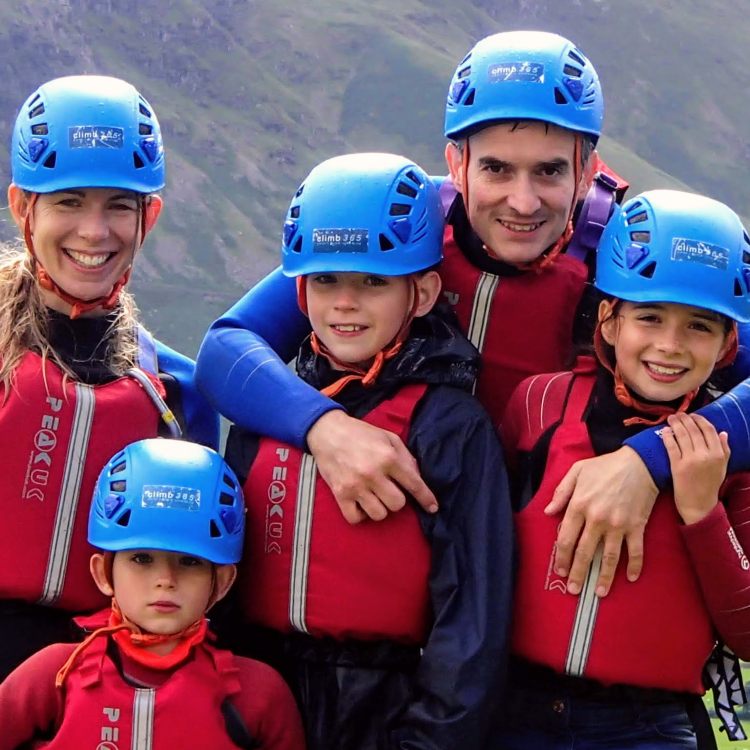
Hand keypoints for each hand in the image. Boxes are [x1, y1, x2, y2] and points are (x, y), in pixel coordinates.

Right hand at [306, 410, 437, 523]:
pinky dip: (361, 515)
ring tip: (375, 497)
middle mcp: (373, 473)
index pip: (414, 484)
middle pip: (397, 504)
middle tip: (390, 490)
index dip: (426, 498)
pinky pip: (356, 518)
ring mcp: (356, 486)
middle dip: (398, 500)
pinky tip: (362, 504)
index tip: (432, 508)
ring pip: (379, 514)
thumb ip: (405, 456)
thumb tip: (416, 477)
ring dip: (381, 508)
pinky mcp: (340, 494)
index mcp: (388, 457)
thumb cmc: (360, 433)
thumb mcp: (388, 437)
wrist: (327, 431)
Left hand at [545, 446, 656, 596]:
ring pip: (609, 558)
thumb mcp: (577, 472)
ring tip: (598, 593)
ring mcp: (618, 525)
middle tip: (573, 589)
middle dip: (577, 573)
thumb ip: (561, 492)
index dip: (560, 557)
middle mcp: (597, 519)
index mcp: (579, 506)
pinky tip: (630, 578)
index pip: (565, 538)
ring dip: (604, 578)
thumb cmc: (605, 466)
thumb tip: (548, 512)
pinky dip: (634, 566)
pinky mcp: (636, 527)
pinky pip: (635, 551)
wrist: (639, 463)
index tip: (559, 570)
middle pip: (584, 552)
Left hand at [663, 413, 728, 524]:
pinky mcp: (677, 466)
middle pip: (693, 430)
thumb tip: (723, 432)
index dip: (699, 420)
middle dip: (685, 419)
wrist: (699, 505)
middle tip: (679, 414)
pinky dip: (667, 436)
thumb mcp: (722, 467)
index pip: (708, 430)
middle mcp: (705, 455)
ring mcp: (690, 460)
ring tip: (671, 418)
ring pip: (682, 435)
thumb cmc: (710, 485)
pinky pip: (671, 446)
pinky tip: (665, 430)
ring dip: (675, 424)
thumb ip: (725, 450)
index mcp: (718, 454)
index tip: (693, 415)